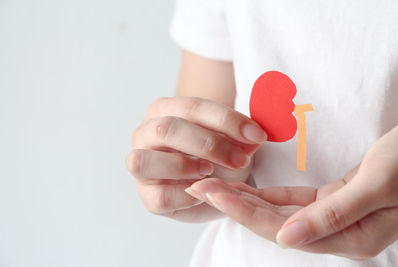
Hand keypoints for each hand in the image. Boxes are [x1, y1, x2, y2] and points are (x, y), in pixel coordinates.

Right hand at [126, 97, 265, 221]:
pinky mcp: (147, 196)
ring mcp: (140, 165)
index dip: (226, 120)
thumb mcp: (231, 140)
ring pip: (144, 161)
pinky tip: (202, 192)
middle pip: (166, 129)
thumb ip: (240, 136)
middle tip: (240, 159)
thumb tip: (254, 135)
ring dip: (184, 166)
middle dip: (209, 144)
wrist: (208, 182)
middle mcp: (145, 134)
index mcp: (163, 110)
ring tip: (210, 172)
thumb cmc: (215, 154)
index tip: (256, 134)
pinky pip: (159, 196)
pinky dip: (185, 196)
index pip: (191, 107)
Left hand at [186, 125, 397, 257]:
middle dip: (234, 204)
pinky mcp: (333, 198)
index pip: (281, 229)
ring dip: (246, 198)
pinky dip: (268, 193)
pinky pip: (293, 200)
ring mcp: (333, 216)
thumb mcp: (378, 184)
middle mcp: (336, 232)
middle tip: (200, 187)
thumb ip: (334, 215)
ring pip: (279, 211)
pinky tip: (246, 186)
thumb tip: (285, 239)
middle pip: (273, 222)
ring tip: (214, 185)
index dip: (242, 212)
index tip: (211, 194)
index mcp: (348, 236)